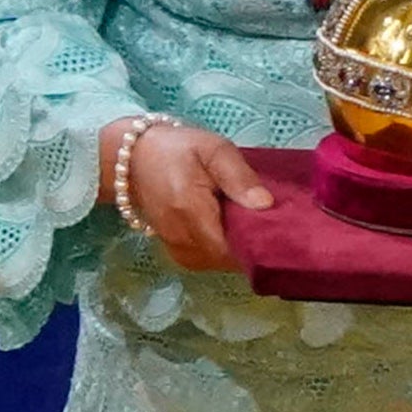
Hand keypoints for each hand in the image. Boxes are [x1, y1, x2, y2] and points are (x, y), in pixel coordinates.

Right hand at [101, 119, 270, 272]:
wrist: (134, 158)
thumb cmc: (178, 149)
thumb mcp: (214, 150)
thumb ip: (239, 177)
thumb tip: (265, 205)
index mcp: (189, 210)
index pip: (230, 247)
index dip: (257, 244)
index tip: (277, 230)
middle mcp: (179, 236)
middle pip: (226, 258)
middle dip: (251, 247)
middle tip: (270, 225)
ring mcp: (174, 246)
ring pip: (217, 262)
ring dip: (237, 250)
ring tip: (252, 226)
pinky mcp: (174, 249)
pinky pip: (205, 260)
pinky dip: (221, 251)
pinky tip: (232, 232)